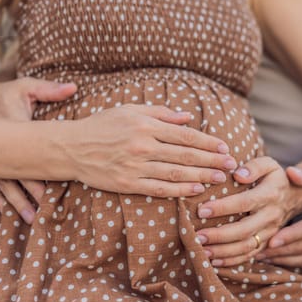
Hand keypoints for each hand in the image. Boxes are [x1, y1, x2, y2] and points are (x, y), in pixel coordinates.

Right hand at [0, 77, 77, 222]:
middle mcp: (1, 147)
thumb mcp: (25, 88)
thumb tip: (73, 88)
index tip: (52, 190)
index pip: (29, 156)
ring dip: (16, 202)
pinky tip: (8, 212)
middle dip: (31, 194)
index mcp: (14, 129)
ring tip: (31, 218)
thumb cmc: (6, 93)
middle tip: (45, 212)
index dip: (40, 174)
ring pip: (3, 184)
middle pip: (17, 175)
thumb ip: (49, 90)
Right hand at [64, 104, 236, 196]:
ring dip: (201, 176)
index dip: (208, 143)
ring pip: (176, 173)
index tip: (224, 148)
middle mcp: (143, 145)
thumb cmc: (103, 125)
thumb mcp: (131, 110)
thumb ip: (162, 113)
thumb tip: (188, 118)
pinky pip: (159, 188)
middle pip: (185, 156)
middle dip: (212, 161)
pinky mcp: (127, 183)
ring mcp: (135, 166)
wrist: (71, 147)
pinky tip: (196, 190)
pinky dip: (180, 190)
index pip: (185, 135)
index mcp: (146, 125)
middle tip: (231, 165)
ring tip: (220, 178)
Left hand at [194, 156, 301, 266]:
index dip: (223, 208)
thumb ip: (254, 167)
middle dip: (219, 235)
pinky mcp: (268, 242)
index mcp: (270, 194)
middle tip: (197, 236)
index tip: (201, 210)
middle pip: (245, 230)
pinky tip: (214, 260)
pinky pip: (251, 255)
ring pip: (247, 246)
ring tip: (202, 250)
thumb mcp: (269, 164)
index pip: (245, 202)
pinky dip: (232, 260)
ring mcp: (271, 231)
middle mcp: (271, 215)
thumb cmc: (275, 177)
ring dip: (223, 251)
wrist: (297, 196)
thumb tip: (238, 175)